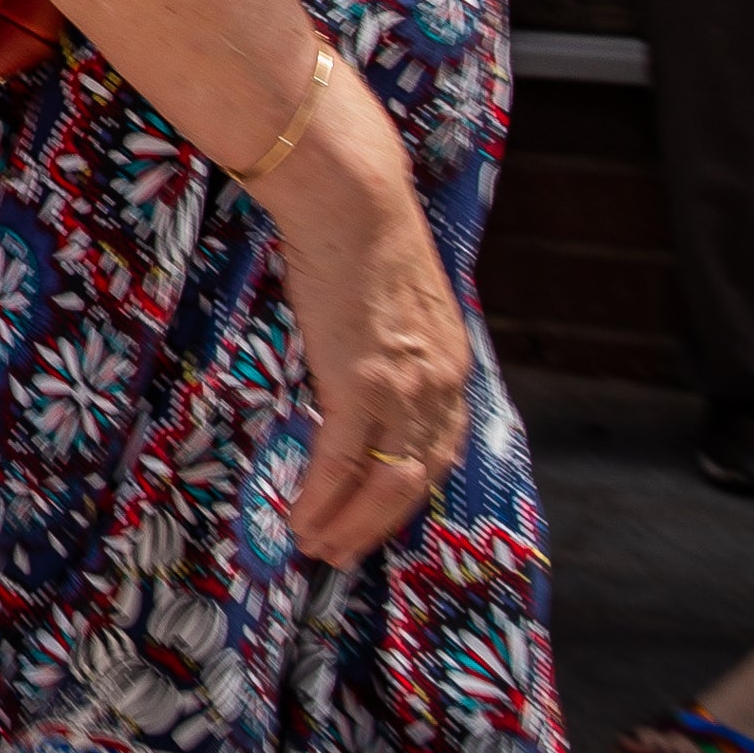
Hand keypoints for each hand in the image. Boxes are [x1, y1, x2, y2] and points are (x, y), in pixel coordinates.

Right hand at [262, 132, 469, 565]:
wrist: (351, 199)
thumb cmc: (360, 234)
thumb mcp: (395, 299)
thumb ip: (391, 340)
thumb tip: (361, 356)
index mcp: (451, 364)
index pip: (439, 448)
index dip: (409, 489)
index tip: (379, 516)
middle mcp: (441, 385)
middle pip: (419, 479)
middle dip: (380, 524)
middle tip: (345, 552)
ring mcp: (405, 388)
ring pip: (387, 483)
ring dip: (352, 524)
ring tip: (319, 548)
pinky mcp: (362, 383)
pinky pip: (345, 460)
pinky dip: (324, 496)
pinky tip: (302, 517)